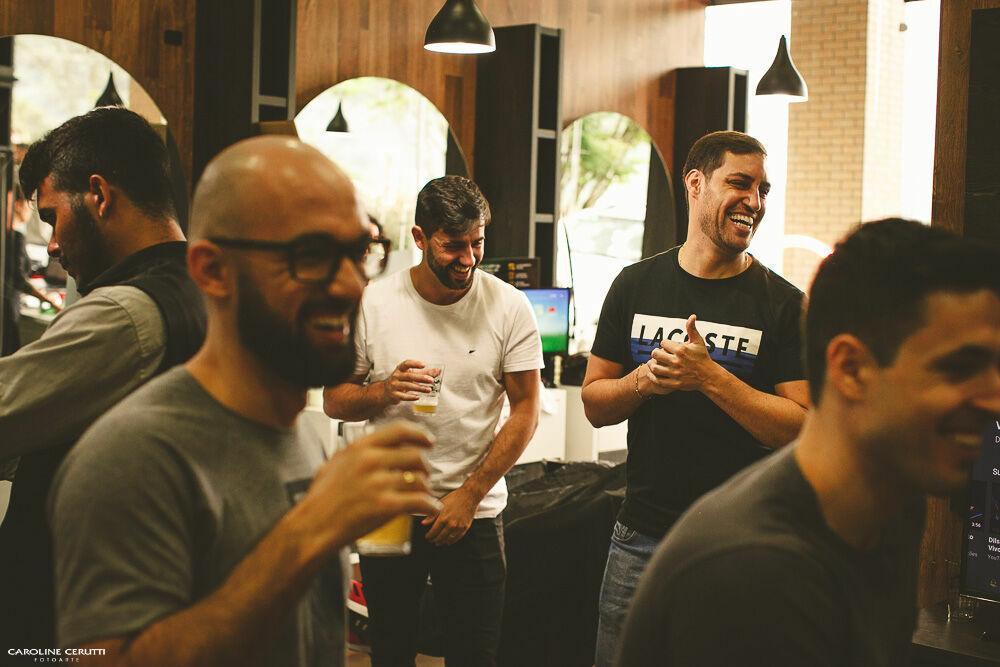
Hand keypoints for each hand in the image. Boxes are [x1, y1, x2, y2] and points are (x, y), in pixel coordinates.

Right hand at [296, 423, 440, 552]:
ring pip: (419, 479)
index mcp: (360, 448)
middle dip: (424, 466)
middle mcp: (371, 461)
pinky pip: (419, 502)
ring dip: (427, 488)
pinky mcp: (385, 506)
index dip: (419, 434)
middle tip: (424, 474)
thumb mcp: (334, 464)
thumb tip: (372, 448)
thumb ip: (355, 454)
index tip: (428, 441)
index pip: (399, 430)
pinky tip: (431, 508)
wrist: (312, 526)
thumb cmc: (320, 500)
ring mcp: (379, 484)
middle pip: (415, 455)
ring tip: (425, 494)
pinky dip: (430, 505)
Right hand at [382, 360, 437, 404]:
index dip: (415, 363)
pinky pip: (403, 396)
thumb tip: (438, 371)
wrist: (385, 392)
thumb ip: (424, 373)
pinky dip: (411, 397)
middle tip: (431, 380)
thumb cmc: (401, 381)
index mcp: (400, 369)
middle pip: (409, 376)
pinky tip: (418, 397)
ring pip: (407, 386)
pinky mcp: (394, 395)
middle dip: (421, 378)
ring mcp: (394, 386)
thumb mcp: (410, 375)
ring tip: (429, 389)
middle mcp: (396, 376)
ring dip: (419, 388)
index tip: (424, 365)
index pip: (406, 363)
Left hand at [421, 486, 478, 545]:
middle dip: (435, 540)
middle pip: (441, 537)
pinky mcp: (465, 527)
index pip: (434, 531)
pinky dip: (452, 541)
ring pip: (449, 539)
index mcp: (443, 518)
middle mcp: (451, 524)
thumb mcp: (441, 504)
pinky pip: (458, 537)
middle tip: (432, 541)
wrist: (469, 495)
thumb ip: (432, 515)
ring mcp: (459, 526)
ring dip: (443, 542)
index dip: (429, 536)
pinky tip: (449, 541)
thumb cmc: (454, 498)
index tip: (427, 537)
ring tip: (439, 543)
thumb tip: (423, 523)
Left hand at [648, 314, 718, 392]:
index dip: (664, 344)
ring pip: (654, 367)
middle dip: (656, 352)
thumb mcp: (698, 342)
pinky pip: (658, 380)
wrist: (709, 376)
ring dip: (652, 364)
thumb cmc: (703, 357)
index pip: (663, 342)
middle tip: (658, 354)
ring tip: (654, 362)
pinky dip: (653, 377)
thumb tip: (692, 316)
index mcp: (681, 350)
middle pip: (655, 353)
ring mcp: (675, 373)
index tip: (667, 347)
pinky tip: (653, 373)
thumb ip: (692, 329)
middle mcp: (677, 361)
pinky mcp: (675, 384)